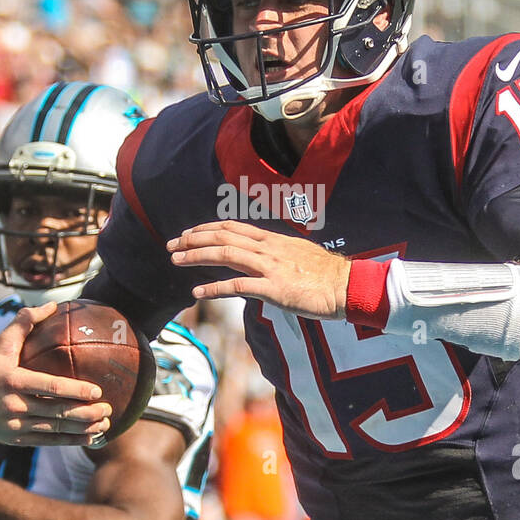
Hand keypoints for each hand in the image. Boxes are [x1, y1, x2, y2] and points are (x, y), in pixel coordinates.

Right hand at [0, 301, 113, 445]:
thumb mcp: (1, 342)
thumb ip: (25, 322)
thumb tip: (53, 305)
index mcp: (12, 380)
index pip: (49, 386)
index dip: (74, 389)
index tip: (97, 390)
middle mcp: (13, 405)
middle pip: (56, 411)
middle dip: (85, 412)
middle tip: (108, 408)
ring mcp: (14, 425)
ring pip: (54, 429)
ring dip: (82, 428)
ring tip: (105, 423)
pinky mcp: (16, 439)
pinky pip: (48, 441)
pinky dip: (70, 441)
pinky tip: (90, 437)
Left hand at [167, 220, 350, 320]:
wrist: (348, 287)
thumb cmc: (326, 275)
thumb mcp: (298, 256)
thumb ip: (276, 255)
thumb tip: (260, 258)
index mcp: (273, 240)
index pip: (232, 227)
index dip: (206, 229)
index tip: (188, 234)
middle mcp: (268, 249)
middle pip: (223, 237)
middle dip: (193, 239)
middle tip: (171, 245)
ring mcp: (271, 268)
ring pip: (225, 255)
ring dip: (196, 256)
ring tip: (176, 260)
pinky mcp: (274, 289)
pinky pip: (238, 286)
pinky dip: (214, 288)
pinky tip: (197, 292)